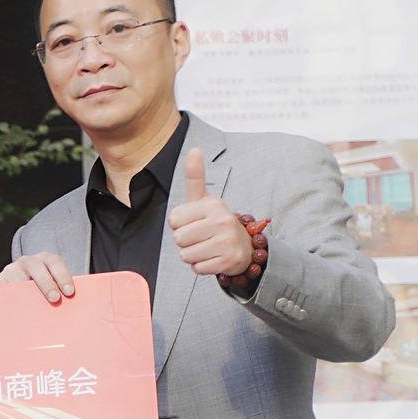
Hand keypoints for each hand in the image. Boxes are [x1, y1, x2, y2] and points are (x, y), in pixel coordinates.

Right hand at [0, 250, 76, 302]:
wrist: (19, 292)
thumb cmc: (43, 292)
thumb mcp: (53, 287)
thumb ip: (61, 290)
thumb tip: (73, 304)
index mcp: (45, 260)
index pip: (55, 262)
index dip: (63, 275)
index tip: (69, 292)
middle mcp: (27, 262)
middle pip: (35, 266)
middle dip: (46, 282)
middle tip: (54, 298)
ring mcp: (11, 270)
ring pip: (16, 276)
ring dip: (25, 291)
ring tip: (32, 306)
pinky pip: (3, 288)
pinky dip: (9, 297)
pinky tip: (15, 309)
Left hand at [168, 150, 249, 276]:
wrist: (243, 245)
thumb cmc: (215, 221)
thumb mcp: (204, 199)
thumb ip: (195, 177)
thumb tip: (194, 150)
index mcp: (212, 204)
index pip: (173, 220)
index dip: (180, 224)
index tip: (195, 221)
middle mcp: (223, 220)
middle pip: (178, 239)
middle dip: (185, 241)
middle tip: (202, 236)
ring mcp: (228, 241)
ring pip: (186, 255)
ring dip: (193, 254)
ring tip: (208, 246)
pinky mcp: (230, 260)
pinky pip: (197, 268)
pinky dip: (202, 266)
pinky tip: (214, 257)